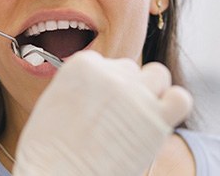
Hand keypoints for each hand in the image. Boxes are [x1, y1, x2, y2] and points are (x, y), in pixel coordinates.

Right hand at [14, 50, 192, 175]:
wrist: (57, 172)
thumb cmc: (49, 146)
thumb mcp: (54, 100)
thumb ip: (80, 85)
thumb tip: (100, 88)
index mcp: (83, 65)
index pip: (105, 64)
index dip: (103, 86)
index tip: (98, 103)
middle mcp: (110, 73)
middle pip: (129, 70)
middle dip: (125, 88)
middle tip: (116, 114)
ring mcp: (134, 94)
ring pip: (157, 74)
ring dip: (151, 89)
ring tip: (139, 113)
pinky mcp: (156, 118)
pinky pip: (179, 99)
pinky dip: (173, 104)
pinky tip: (159, 117)